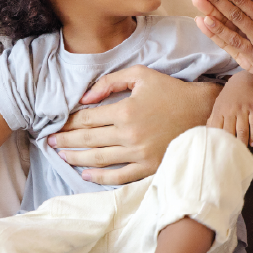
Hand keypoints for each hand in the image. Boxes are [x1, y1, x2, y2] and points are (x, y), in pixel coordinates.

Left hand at [47, 66, 220, 184]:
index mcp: (125, 110)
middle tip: (50, 142)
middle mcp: (129, 134)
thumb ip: (110, 81)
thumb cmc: (171, 91)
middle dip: (66, 141)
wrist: (202, 112)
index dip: (68, 122)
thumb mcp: (141, 74)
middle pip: (88, 140)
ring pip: (99, 159)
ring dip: (76, 159)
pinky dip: (99, 178)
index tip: (56, 124)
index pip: (87, 119)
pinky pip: (119, 177)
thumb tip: (85, 98)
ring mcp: (139, 153)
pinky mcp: (149, 167)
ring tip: (62, 156)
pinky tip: (85, 175)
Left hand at [208, 72, 252, 146]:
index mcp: (219, 111)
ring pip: (242, 129)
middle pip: (229, 131)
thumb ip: (213, 119)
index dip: (216, 140)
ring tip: (242, 151)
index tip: (217, 151)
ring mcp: (243, 109)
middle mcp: (230, 110)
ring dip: (242, 142)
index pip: (215, 128)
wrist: (245, 81)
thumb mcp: (218, 105)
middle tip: (230, 155)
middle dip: (229, 144)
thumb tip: (206, 134)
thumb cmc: (229, 97)